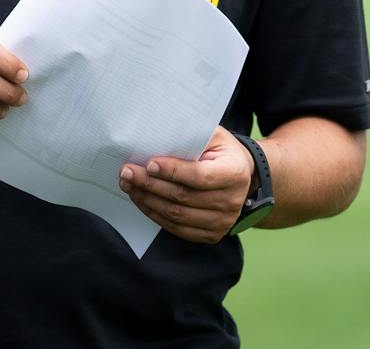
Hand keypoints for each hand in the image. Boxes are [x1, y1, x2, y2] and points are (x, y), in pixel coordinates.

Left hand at [119, 125, 253, 243]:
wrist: (242, 176)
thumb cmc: (222, 151)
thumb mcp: (213, 135)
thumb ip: (191, 135)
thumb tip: (157, 136)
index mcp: (234, 173)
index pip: (198, 176)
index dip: (172, 171)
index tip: (149, 163)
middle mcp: (231, 201)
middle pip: (183, 197)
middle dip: (150, 184)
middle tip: (127, 172)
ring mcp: (222, 221)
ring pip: (177, 215)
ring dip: (148, 200)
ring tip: (129, 185)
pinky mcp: (211, 234)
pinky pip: (178, 229)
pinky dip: (156, 215)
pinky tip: (142, 200)